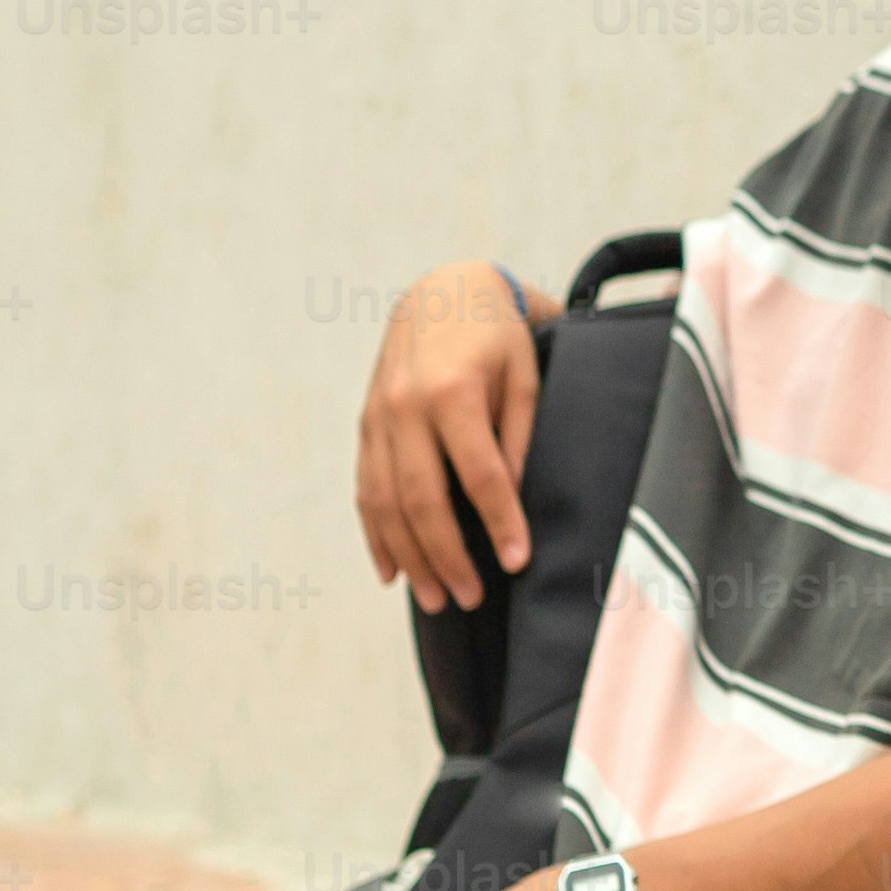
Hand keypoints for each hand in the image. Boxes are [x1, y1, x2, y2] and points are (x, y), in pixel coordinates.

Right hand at [355, 260, 550, 610]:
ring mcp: (378, 418)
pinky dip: (376, 535)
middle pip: (422, 499)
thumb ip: (518, 434)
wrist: (441, 292)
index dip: (499, 523)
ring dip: (409, 557)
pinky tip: (391, 571)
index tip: (518, 561)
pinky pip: (364, 490)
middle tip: (471, 597)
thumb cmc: (497, 337)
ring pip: (385, 502)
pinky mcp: (365, 426)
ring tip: (435, 598)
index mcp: (453, 391)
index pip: (480, 474)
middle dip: (447, 555)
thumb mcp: (525, 373)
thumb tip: (511, 496)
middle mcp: (406, 407)